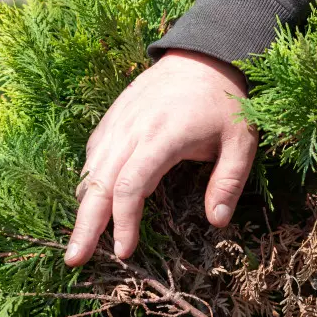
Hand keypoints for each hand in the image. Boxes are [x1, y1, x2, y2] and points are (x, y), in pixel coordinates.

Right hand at [65, 49, 257, 266]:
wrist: (204, 57)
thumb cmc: (226, 103)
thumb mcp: (242, 141)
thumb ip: (229, 182)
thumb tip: (217, 222)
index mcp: (163, 137)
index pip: (131, 186)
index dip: (123, 222)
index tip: (125, 252)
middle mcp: (132, 130)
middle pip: (99, 183)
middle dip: (84, 225)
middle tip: (74, 260)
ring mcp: (118, 122)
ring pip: (90, 170)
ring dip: (82, 207)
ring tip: (79, 241)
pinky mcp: (113, 118)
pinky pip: (93, 154)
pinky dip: (88, 181)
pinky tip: (91, 203)